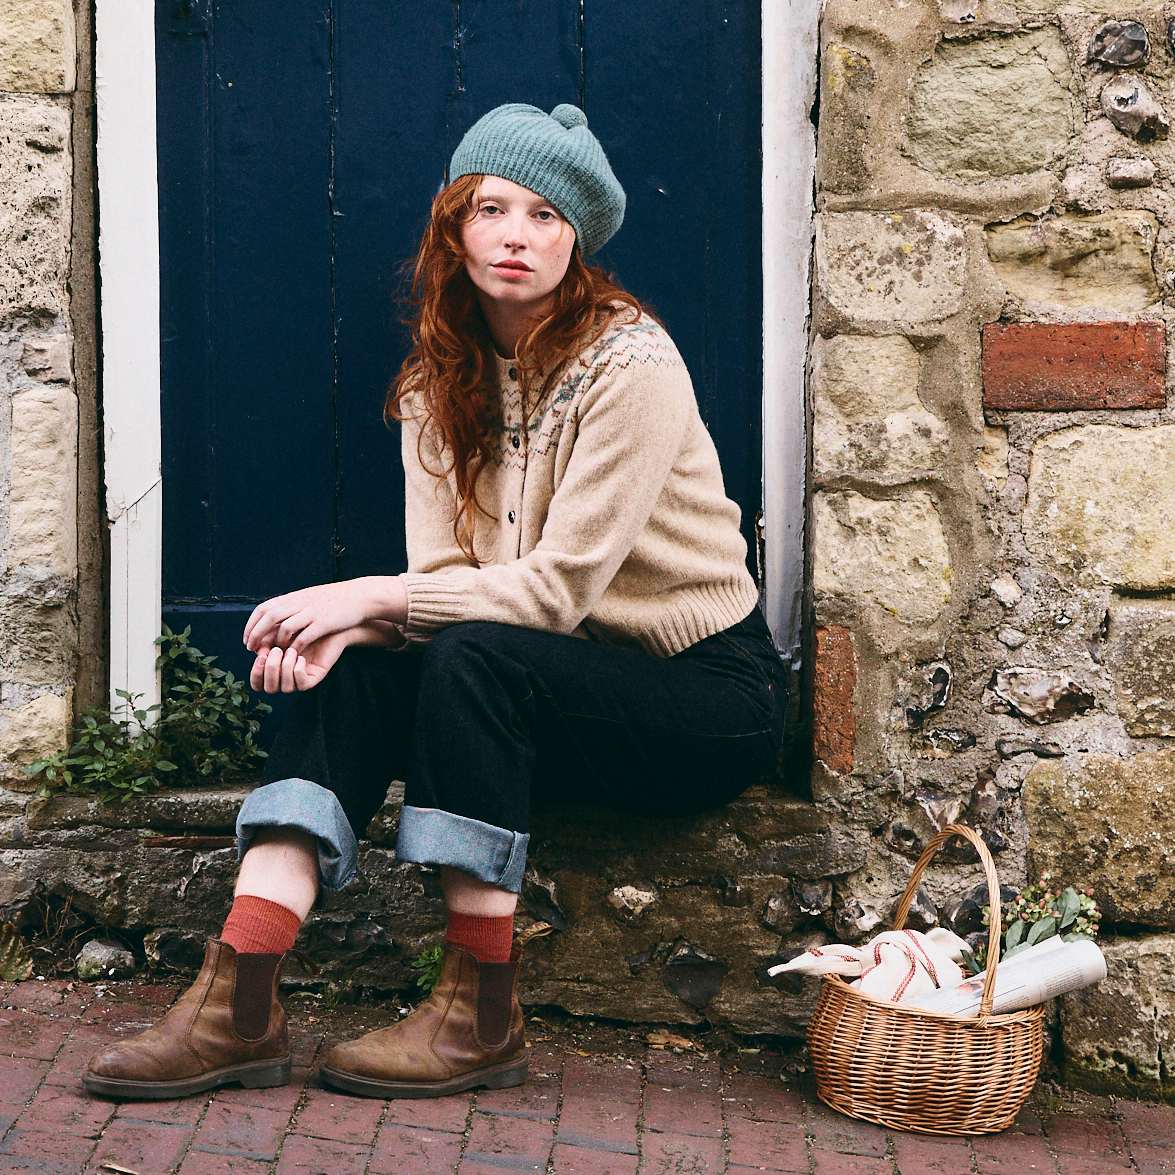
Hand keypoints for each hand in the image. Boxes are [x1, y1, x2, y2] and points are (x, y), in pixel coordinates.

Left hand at [243, 578, 374, 656]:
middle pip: (269, 617)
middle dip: (257, 634)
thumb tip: (270, 619)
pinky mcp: (324, 622)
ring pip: (284, 626)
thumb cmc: (332, 601)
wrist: (359, 596)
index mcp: (293, 598)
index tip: (247, 640)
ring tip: (272, 654)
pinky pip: (304, 636)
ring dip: (275, 642)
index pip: (263, 609)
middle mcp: (299, 603)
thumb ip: (290, 607)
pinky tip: (293, 655)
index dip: (251, 625)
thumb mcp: (307, 598)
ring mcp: (311, 612)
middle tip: (252, 649)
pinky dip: (295, 646)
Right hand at [249, 627, 352, 693]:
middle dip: (271, 670)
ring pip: (285, 688)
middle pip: (269, 688)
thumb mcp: (277, 632)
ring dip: (285, 668)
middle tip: (277, 650)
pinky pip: (302, 684)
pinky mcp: (314, 678)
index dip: (256, 674)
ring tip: (292, 650)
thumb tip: (255, 651)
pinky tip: (301, 657)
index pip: (257, 684)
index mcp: (273, 670)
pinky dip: (298, 671)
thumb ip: (264, 641)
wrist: (324, 622)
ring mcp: (300, 680)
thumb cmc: (298, 625)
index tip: (260, 656)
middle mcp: (285, 678)